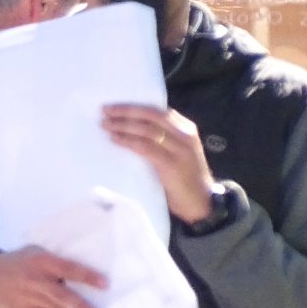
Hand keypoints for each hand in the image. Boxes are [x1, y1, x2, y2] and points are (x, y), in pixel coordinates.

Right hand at [0, 245, 106, 307]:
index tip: (104, 284)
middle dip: (81, 306)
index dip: (87, 276)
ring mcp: (29, 298)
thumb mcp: (33, 252)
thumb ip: (54, 260)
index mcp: (41, 261)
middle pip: (62, 295)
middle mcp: (36, 280)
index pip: (68, 268)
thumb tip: (81, 272)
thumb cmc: (18, 263)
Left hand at [102, 104, 214, 223]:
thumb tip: (130, 129)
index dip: (135, 105)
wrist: (201, 203)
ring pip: (147, 129)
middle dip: (126, 110)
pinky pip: (145, 147)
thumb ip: (161, 139)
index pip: (158, 109)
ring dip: (123, 125)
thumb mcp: (176, 152)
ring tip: (105, 125)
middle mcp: (184, 134)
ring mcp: (180, 148)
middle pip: (151, 115)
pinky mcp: (171, 164)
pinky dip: (128, 141)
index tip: (115, 104)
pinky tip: (115, 139)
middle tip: (105, 110)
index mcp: (185, 128)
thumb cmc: (184, 178)